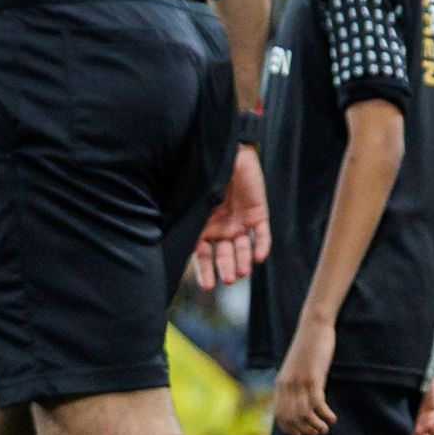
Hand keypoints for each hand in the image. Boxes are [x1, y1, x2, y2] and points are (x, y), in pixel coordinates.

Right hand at [188, 148, 269, 292]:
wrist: (226, 147)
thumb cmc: (203, 172)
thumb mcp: (191, 198)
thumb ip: (185, 217)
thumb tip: (171, 241)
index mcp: (202, 227)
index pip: (203, 256)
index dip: (205, 271)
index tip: (207, 286)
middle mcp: (221, 228)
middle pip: (224, 256)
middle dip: (226, 268)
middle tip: (229, 279)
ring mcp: (240, 222)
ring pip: (243, 249)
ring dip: (243, 261)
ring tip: (243, 271)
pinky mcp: (258, 213)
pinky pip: (262, 234)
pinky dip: (262, 246)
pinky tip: (259, 256)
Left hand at [272, 311, 335, 434]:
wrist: (314, 325)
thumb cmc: (307, 345)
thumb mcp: (295, 366)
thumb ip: (293, 382)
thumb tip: (298, 399)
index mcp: (281, 383)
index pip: (279, 415)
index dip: (288, 428)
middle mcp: (288, 385)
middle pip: (292, 418)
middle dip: (304, 430)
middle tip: (317, 432)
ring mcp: (300, 381)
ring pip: (304, 414)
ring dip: (316, 426)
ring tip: (325, 428)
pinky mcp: (314, 377)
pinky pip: (317, 404)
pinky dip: (325, 415)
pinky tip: (332, 418)